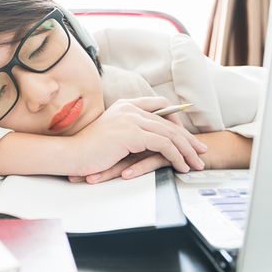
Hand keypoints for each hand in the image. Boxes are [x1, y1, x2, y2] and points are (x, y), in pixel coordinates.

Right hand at [68, 97, 206, 176]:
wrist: (70, 153)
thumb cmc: (86, 149)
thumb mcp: (110, 134)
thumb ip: (128, 130)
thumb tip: (145, 141)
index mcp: (124, 105)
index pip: (159, 106)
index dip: (176, 119)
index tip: (186, 135)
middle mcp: (130, 108)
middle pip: (169, 121)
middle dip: (187, 138)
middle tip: (201, 151)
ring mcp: (131, 119)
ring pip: (169, 133)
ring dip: (186, 150)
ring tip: (196, 163)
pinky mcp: (132, 134)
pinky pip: (163, 144)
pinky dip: (176, 156)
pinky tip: (182, 166)